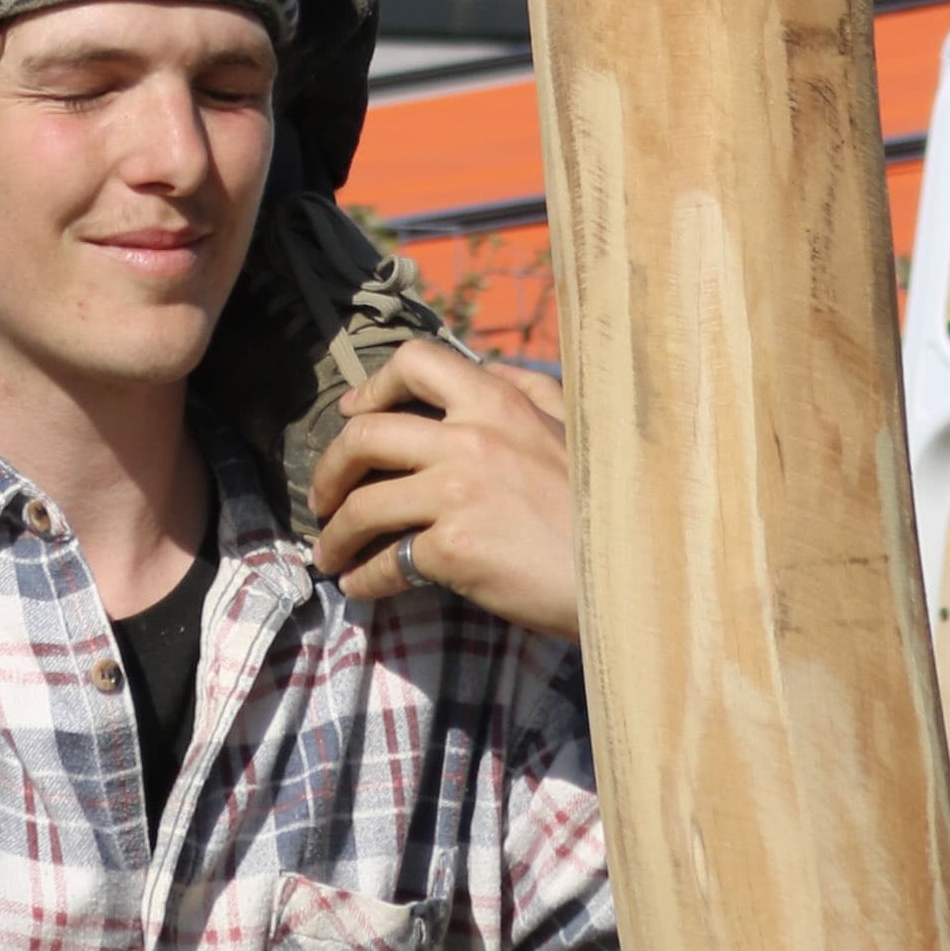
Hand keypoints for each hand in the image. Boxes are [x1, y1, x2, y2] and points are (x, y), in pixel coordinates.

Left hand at [306, 336, 577, 637]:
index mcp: (495, 400)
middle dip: (331, 468)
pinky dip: (366, 578)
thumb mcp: (569, 426)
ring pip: (366, 504)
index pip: (412, 361)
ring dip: (336, 533)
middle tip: (321, 497)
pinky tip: (361, 589)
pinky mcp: (456, 550)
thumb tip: (486, 372)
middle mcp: (468, 436)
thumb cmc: (601, 504)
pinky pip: (389, 562)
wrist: (628, 575)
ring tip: (328, 555)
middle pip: (366, 435)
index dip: (371, 388)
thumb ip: (527, 391)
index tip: (352, 415)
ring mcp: (458, 492)